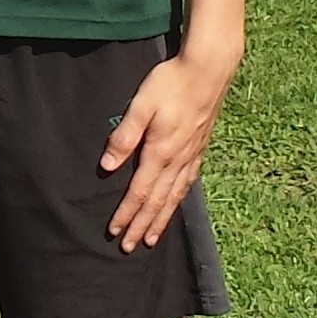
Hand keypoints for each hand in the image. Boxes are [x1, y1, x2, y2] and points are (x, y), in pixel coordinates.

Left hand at [101, 46, 233, 253]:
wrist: (209, 70)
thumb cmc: (171, 83)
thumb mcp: (141, 104)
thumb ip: (125, 136)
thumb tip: (108, 167)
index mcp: (160, 151)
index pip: (139, 192)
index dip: (126, 214)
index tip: (114, 232)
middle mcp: (177, 160)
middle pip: (156, 202)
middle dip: (141, 226)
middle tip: (128, 248)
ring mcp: (191, 155)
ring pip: (174, 197)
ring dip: (160, 220)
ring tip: (150, 239)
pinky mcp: (199, 148)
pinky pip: (188, 183)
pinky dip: (178, 200)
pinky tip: (175, 205)